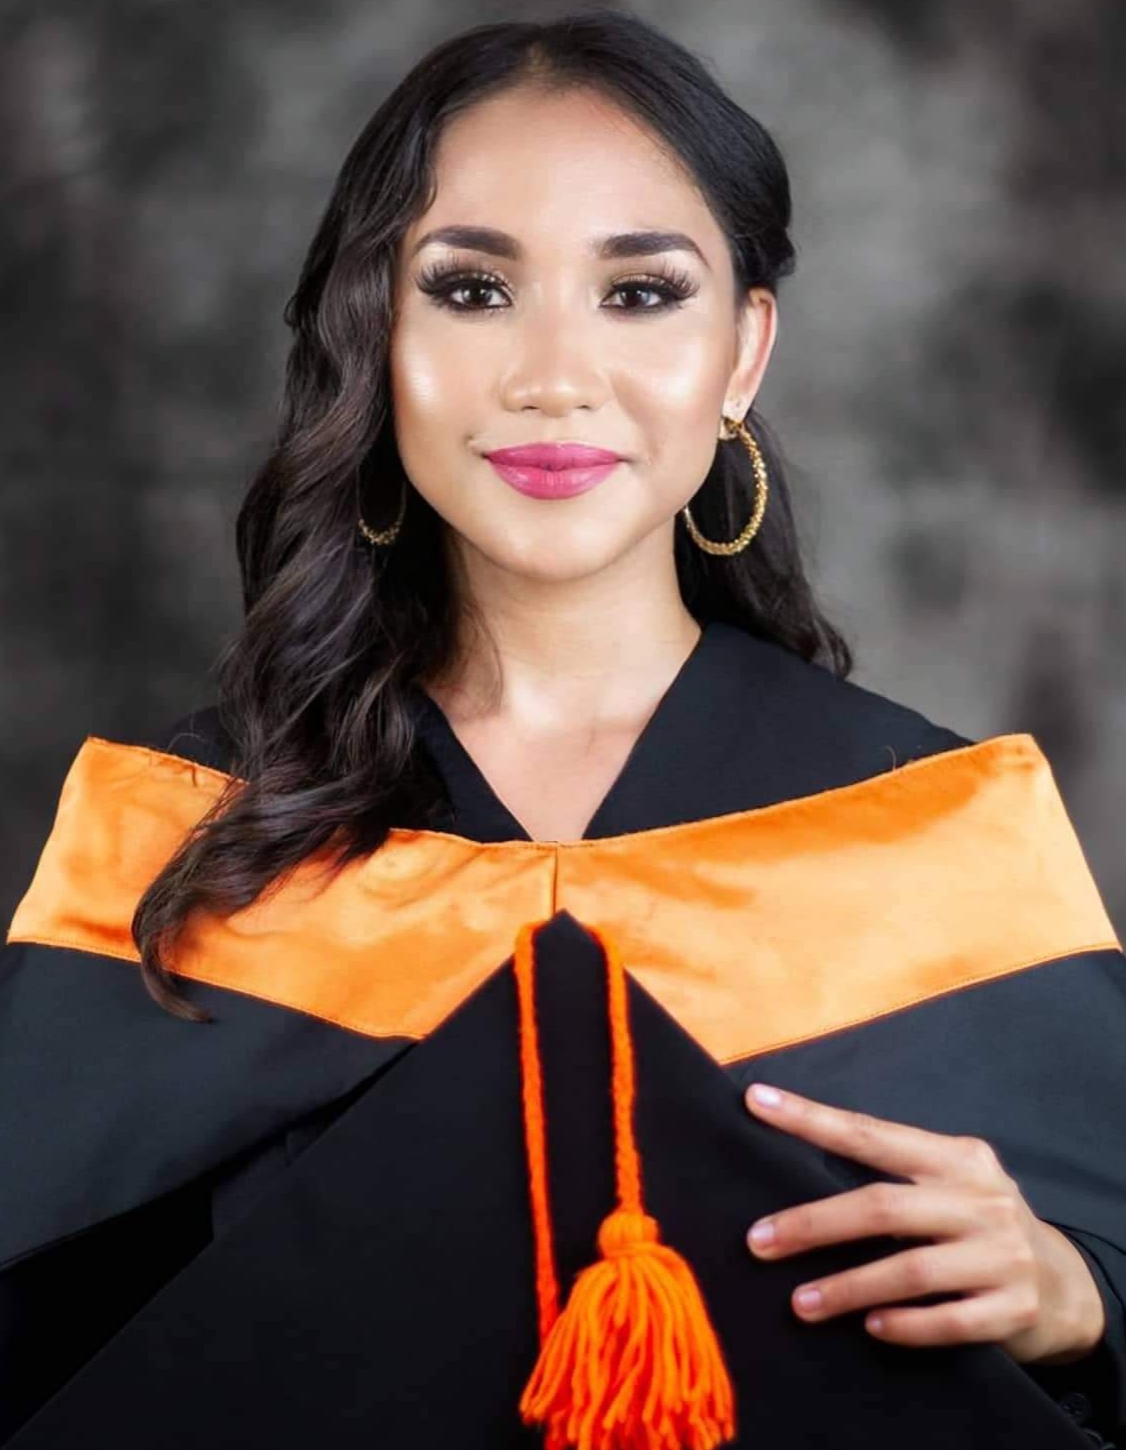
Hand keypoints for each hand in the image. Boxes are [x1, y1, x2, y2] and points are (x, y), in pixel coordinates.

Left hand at [742, 1083, 1105, 1364]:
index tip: (757, 1102)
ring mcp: (1001, 1255)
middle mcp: (980, 1199)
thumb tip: (795, 1172)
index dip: (812, 1119)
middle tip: (758, 1241)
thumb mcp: (948, 1184)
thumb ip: (892, 1176)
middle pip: (881, 1206)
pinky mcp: (1012, 1308)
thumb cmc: (978, 1225)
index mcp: (955, 1157)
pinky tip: (870, 1328)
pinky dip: (905, 1326)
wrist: (1065, 1286)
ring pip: (911, 1270)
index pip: (870, 1134)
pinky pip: (949, 1321)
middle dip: (813, 1224)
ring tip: (799, 1302)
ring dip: (848, 1287)